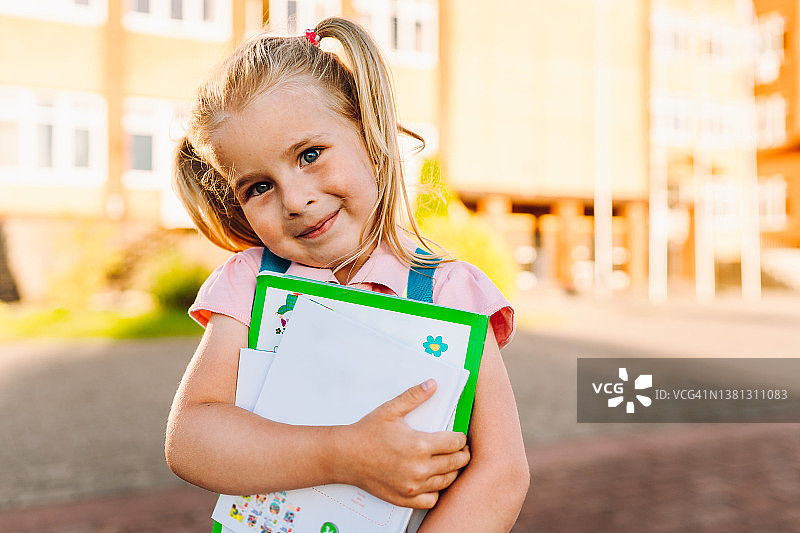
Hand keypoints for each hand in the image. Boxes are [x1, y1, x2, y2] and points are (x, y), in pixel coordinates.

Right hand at [334, 379, 470, 508]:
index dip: (460, 438)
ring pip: (447, 482)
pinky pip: (432, 499)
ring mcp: (412, 486)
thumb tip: (432, 384)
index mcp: (419, 445)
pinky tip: (432, 480)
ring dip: (452, 471)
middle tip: (459, 449)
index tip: (458, 436)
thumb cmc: (367, 433)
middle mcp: (419, 469)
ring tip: (448, 462)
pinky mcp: (405, 498)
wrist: (345, 456)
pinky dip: (435, 491)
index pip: (455, 443)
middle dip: (461, 454)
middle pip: (456, 463)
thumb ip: (414, 396)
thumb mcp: (391, 410)